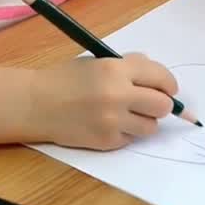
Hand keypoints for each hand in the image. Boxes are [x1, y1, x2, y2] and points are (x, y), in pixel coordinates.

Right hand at [31, 54, 177, 149]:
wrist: (36, 104)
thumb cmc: (67, 79)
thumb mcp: (99, 62)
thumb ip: (129, 66)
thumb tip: (159, 79)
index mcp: (116, 69)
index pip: (161, 77)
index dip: (169, 84)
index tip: (168, 89)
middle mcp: (118, 95)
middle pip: (163, 106)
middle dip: (162, 104)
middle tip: (151, 103)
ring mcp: (112, 121)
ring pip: (151, 127)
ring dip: (145, 121)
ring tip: (128, 114)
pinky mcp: (106, 141)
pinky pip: (131, 139)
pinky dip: (126, 133)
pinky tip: (110, 124)